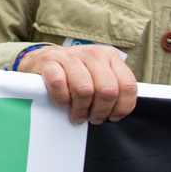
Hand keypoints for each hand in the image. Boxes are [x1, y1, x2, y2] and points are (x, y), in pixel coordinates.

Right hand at [19, 44, 136, 124]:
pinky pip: (60, 84)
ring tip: (77, 114)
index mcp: (110, 56)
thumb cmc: (75, 74)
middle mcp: (92, 53)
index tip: (112, 117)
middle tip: (92, 118)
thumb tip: (119, 113)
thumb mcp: (99, 76)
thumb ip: (113, 88)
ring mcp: (70, 55)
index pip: (127, 86)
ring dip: (81, 109)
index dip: (121, 107)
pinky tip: (64, 103)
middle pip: (107, 90)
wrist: (43, 60)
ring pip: (85, 89)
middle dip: (100, 111)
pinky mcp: (50, 61)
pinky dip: (62, 99)